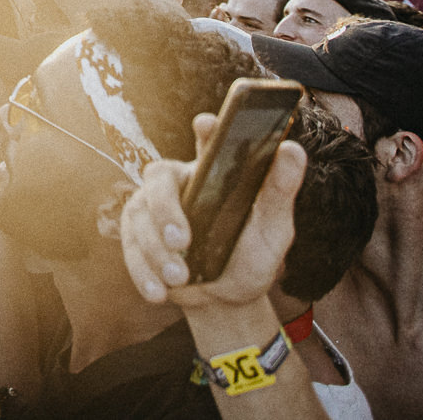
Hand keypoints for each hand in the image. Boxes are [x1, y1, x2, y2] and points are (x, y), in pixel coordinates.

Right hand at [120, 111, 306, 308]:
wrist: (226, 300)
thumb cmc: (251, 257)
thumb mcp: (273, 230)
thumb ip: (279, 192)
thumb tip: (293, 150)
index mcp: (213, 172)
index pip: (208, 142)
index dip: (206, 131)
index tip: (207, 123)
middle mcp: (180, 182)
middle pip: (158, 176)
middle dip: (165, 210)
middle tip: (182, 242)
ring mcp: (152, 208)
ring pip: (140, 217)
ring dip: (157, 252)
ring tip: (180, 280)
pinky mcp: (135, 234)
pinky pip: (129, 247)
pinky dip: (143, 272)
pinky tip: (159, 292)